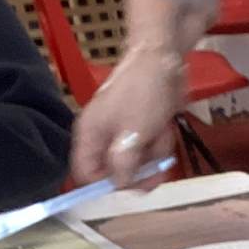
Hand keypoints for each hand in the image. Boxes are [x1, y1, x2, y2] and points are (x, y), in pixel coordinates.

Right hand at [71, 0, 194, 184]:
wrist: (164, 61)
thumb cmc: (143, 91)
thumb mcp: (133, 133)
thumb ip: (122, 162)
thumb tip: (118, 186)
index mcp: (90, 134)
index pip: (84, 173)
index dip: (103, 185)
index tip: (127, 187)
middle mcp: (103, 137)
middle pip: (115, 174)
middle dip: (138, 173)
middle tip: (156, 171)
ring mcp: (124, 134)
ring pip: (137, 165)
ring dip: (154, 157)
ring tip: (159, 135)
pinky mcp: (143, 132)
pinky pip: (151, 152)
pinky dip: (161, 145)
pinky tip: (165, 130)